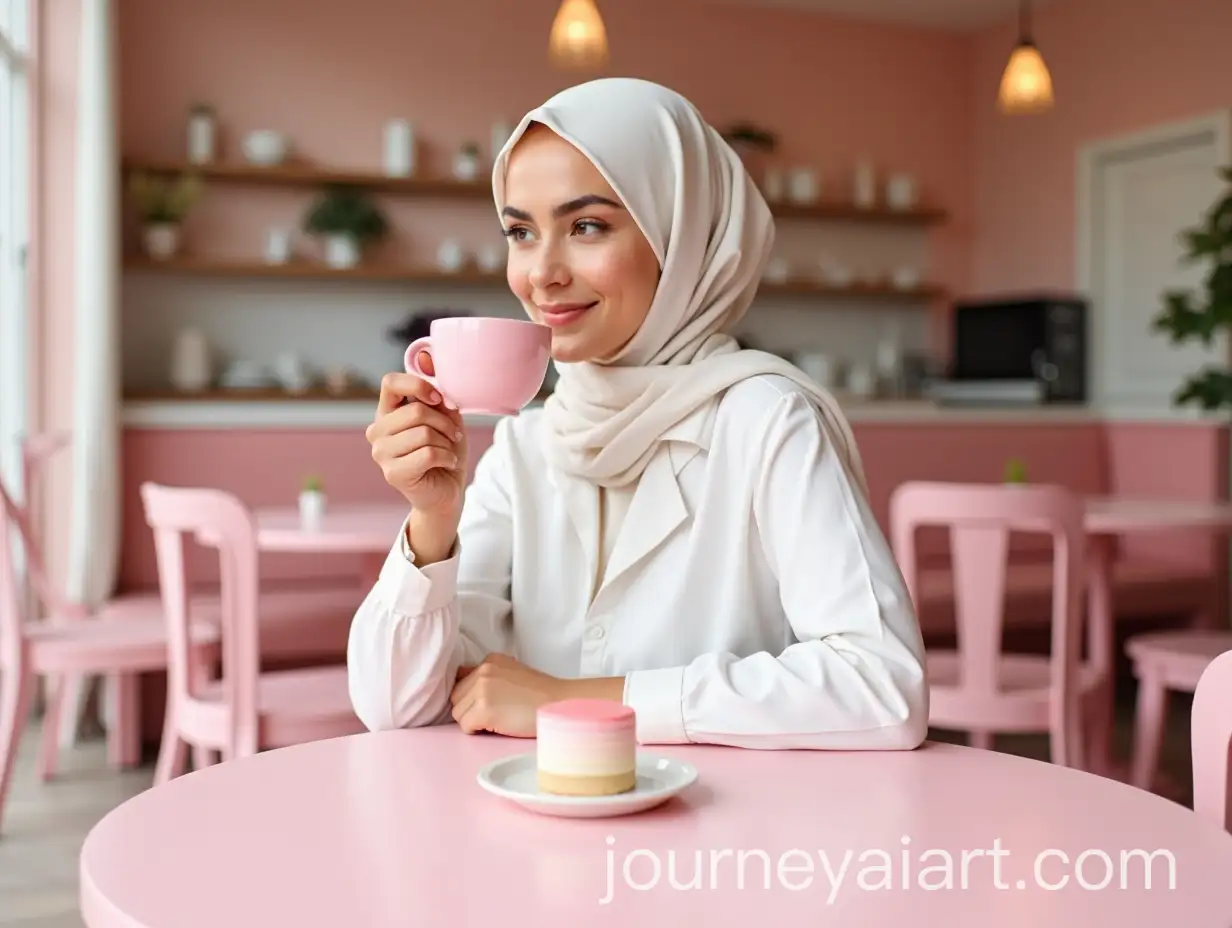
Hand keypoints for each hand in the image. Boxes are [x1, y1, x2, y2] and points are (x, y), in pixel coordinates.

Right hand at [366, 354, 468, 516]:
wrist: (446, 492)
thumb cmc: (444, 451)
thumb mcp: (445, 415)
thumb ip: (436, 390)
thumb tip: (427, 355)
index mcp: (386, 412)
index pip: (390, 382)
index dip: (419, 385)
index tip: (439, 399)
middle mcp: (377, 431)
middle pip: (416, 411)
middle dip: (445, 422)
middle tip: (453, 435)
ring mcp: (381, 453)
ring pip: (424, 433)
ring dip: (447, 443)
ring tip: (447, 451)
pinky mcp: (393, 473)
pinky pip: (428, 454)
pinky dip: (447, 458)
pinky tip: (446, 464)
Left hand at [448, 654, 626, 736]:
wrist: (560, 705)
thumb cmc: (541, 695)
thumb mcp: (513, 674)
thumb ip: (491, 678)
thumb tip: (468, 692)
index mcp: (490, 660)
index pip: (461, 679)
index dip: (470, 696)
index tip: (484, 703)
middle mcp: (483, 670)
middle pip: (455, 697)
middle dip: (468, 709)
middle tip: (492, 715)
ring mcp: (482, 689)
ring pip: (457, 712)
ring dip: (472, 720)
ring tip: (496, 720)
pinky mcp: (484, 709)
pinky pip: (465, 725)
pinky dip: (476, 730)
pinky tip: (496, 727)